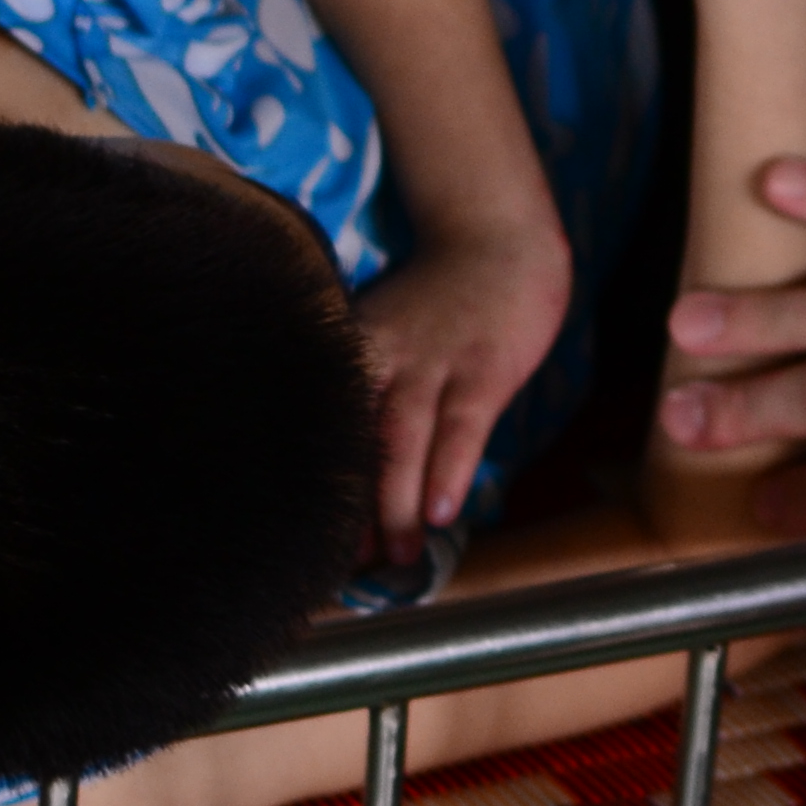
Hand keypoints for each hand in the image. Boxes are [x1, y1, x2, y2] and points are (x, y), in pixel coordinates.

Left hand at [348, 219, 574, 554]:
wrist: (497, 239)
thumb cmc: (440, 298)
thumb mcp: (384, 330)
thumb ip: (366, 383)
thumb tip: (353, 458)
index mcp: (350, 352)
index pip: (326, 429)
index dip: (317, 485)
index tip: (307, 538)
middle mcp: (380, 359)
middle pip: (358, 444)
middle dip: (354, 508)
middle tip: (348, 566)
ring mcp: (433, 362)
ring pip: (405, 442)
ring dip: (398, 504)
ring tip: (399, 557)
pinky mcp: (483, 368)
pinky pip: (462, 428)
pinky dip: (450, 471)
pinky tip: (443, 511)